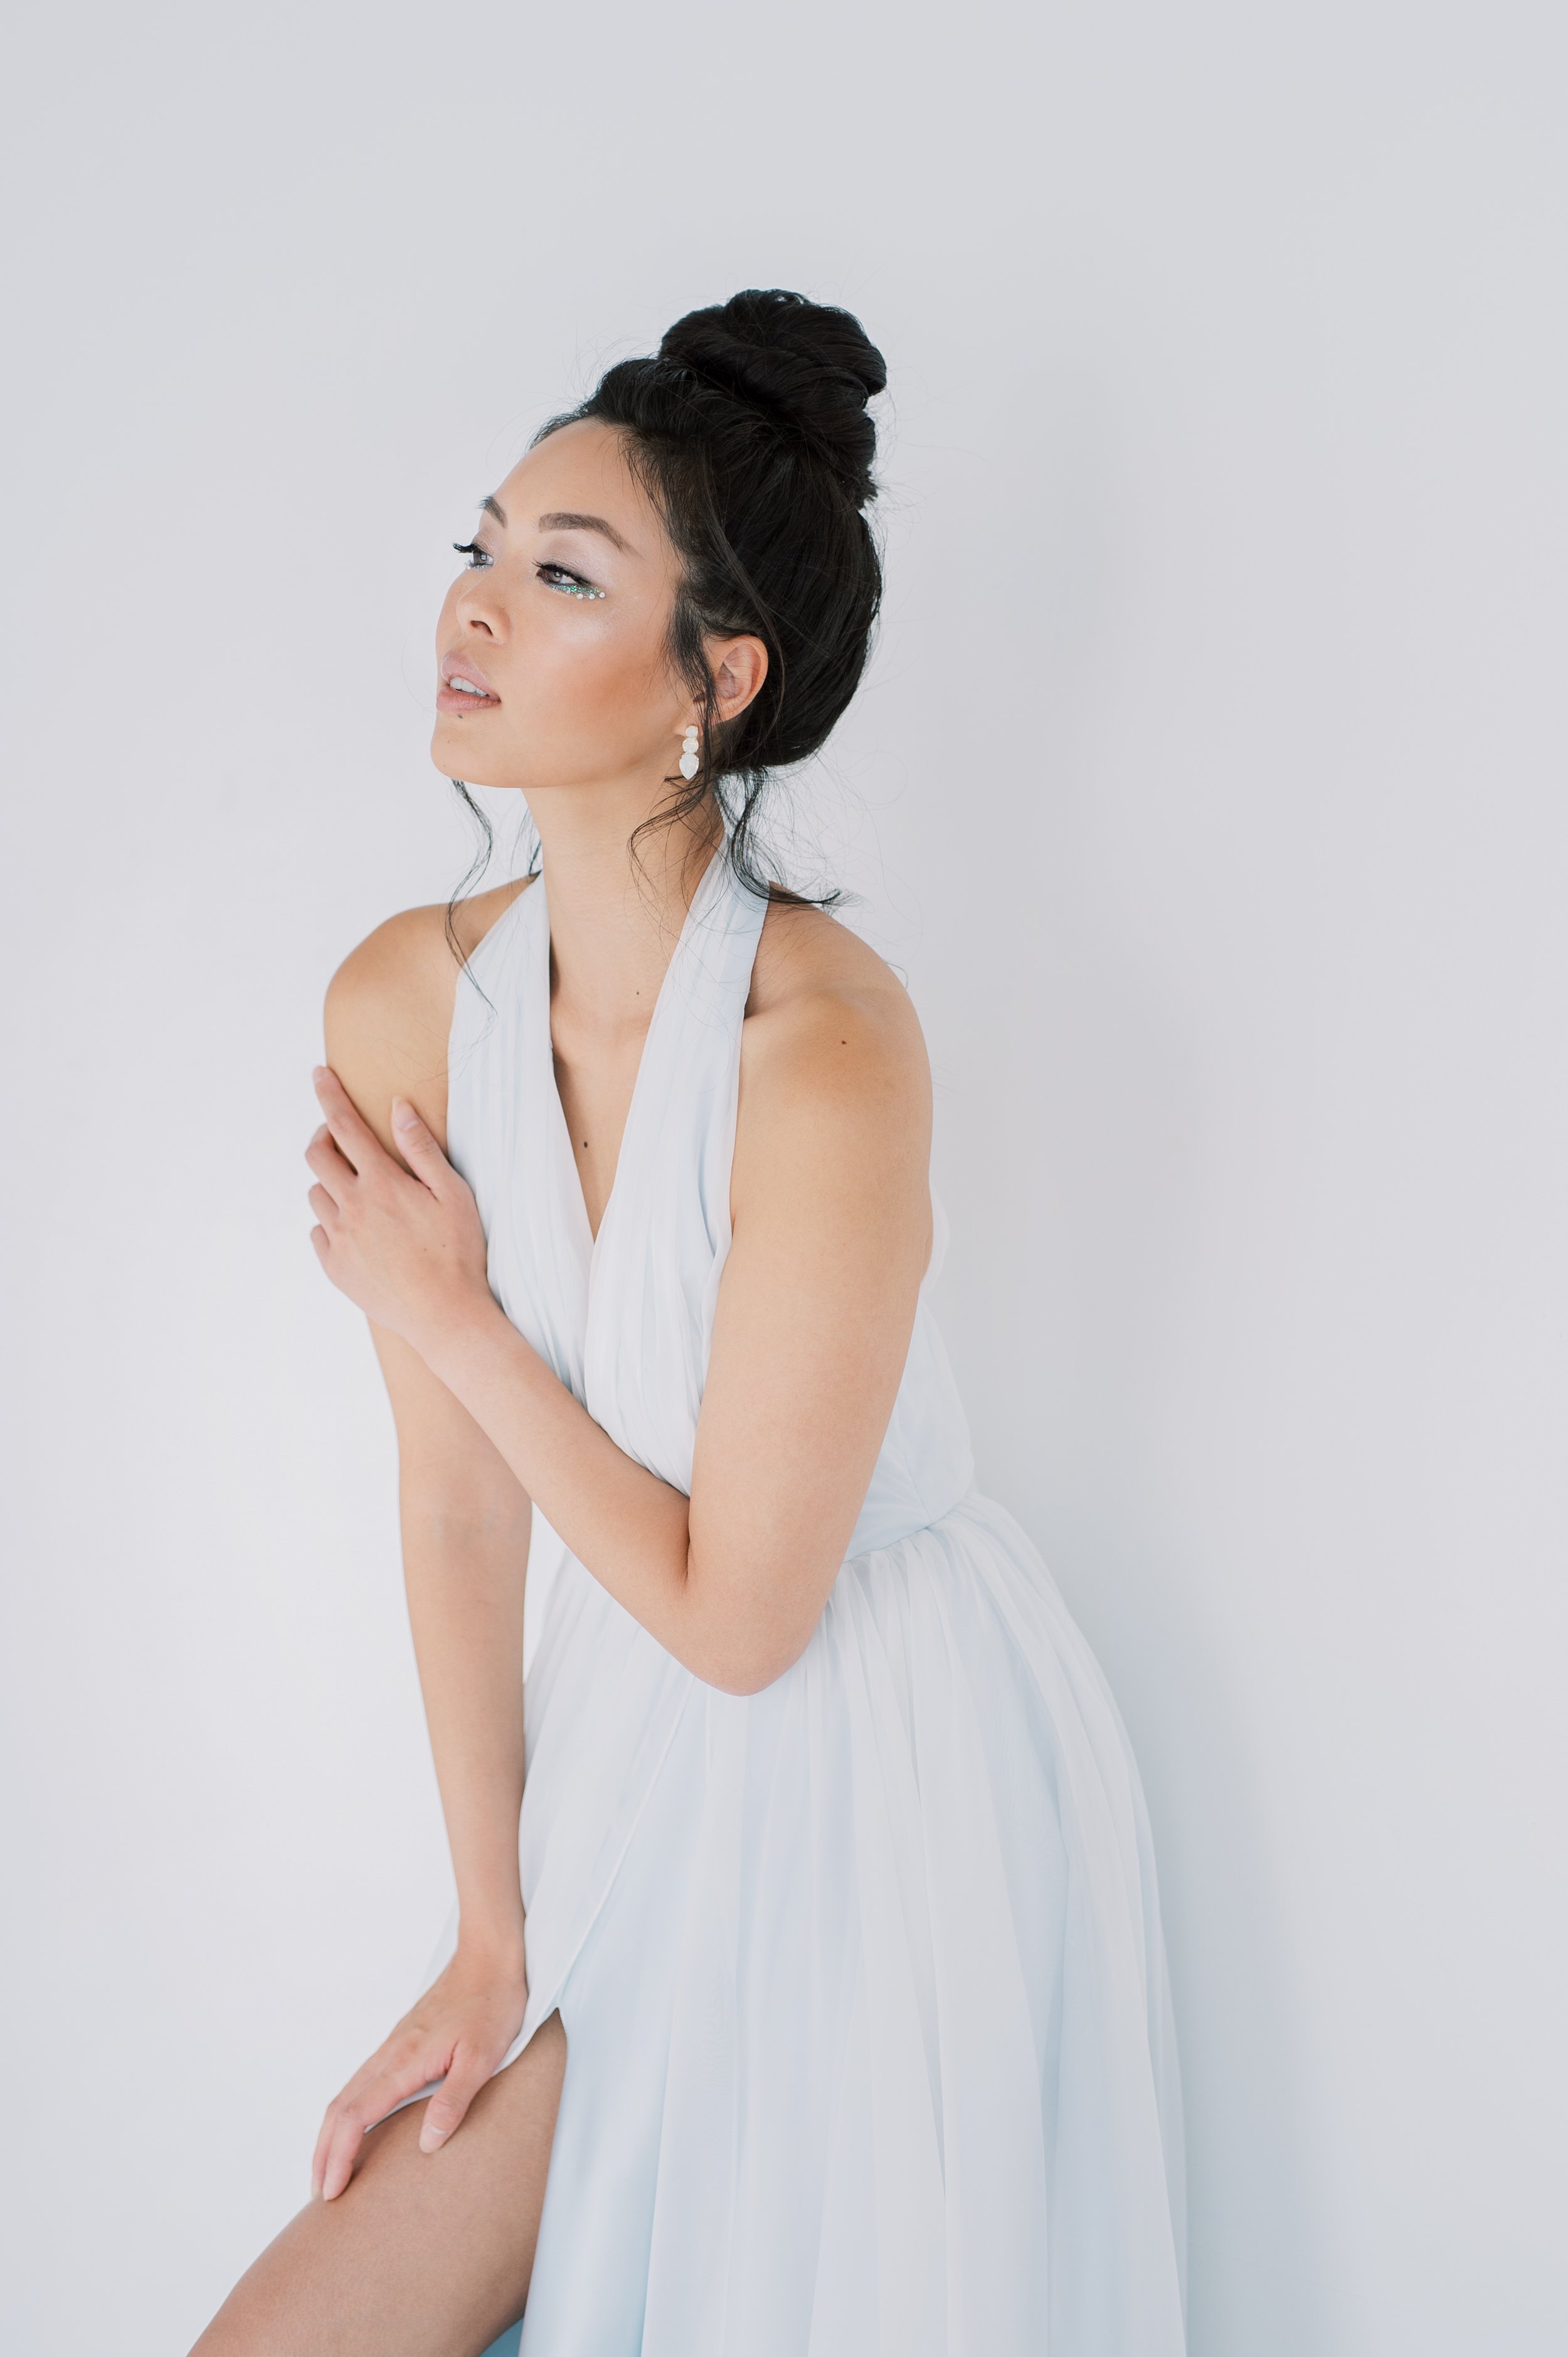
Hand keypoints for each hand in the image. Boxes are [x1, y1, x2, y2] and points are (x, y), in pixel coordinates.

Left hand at [306, 1068, 492, 1355]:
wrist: (445, 1316)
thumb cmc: (459, 1253)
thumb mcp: (452, 1194)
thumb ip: (421, 1148)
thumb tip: (397, 1107)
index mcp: (381, 1184)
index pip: (344, 1126)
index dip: (329, 1095)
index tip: (318, 1073)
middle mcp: (351, 1208)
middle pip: (316, 1156)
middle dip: (324, 1137)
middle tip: (342, 1139)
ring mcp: (339, 1240)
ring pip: (316, 1194)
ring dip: (330, 1182)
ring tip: (359, 1190)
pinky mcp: (335, 1268)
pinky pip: (318, 1232)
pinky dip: (330, 1221)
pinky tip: (357, 1230)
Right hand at [311, 1939, 529, 2200]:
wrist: (489, 1955)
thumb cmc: (491, 2002)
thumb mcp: (483, 2057)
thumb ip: (453, 2100)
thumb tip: (426, 2143)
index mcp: (405, 2060)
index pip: (357, 2116)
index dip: (339, 2156)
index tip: (331, 2190)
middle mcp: (391, 2053)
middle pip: (339, 2108)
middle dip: (323, 2152)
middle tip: (320, 2192)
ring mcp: (394, 2045)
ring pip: (347, 2093)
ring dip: (332, 2132)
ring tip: (330, 2166)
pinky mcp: (402, 2040)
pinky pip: (363, 2080)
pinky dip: (349, 2110)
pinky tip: (358, 2123)